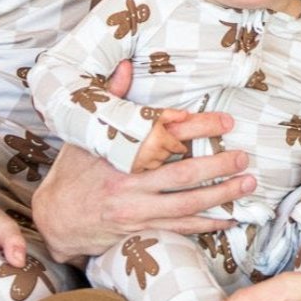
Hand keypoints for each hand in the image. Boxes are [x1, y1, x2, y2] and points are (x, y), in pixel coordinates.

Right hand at [33, 111, 257, 261]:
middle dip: (217, 167)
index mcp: (119, 161)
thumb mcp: (85, 137)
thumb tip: (125, 66)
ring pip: (187, 208)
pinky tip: (229, 219)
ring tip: (247, 185)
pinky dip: (206, 225)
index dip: (196, 130)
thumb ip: (111, 101)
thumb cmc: (71, 175)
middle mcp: (130, 190)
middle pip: (182, 178)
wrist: (52, 222)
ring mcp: (137, 215)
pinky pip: (180, 231)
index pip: (164, 141)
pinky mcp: (141, 233)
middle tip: (244, 157)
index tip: (223, 122)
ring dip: (221, 197)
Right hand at [131, 113, 189, 173]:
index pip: (177, 147)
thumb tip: (186, 115)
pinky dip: (145, 165)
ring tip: (152, 151)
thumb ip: (172, 114)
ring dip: (157, 159)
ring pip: (158, 164)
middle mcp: (153, 153)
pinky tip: (142, 158)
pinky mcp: (132, 168)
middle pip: (168, 156)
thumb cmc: (131, 118)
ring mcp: (142, 162)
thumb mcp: (153, 113)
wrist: (107, 127)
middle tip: (163, 145)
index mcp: (160, 139)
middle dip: (167, 150)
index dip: (179, 146)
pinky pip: (145, 170)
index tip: (180, 147)